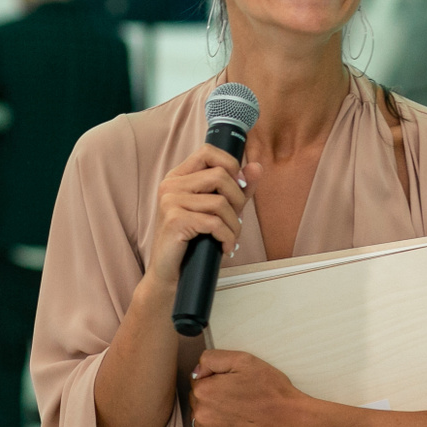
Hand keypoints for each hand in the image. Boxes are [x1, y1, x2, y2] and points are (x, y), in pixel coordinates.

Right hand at [144, 145, 262, 289]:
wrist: (170, 274)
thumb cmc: (192, 243)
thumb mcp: (217, 212)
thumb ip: (237, 189)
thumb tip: (257, 167)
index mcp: (178, 178)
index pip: (208, 152)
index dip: (230, 165)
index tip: (238, 187)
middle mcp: (171, 185)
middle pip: (220, 175)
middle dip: (238, 200)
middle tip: (236, 220)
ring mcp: (170, 202)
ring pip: (220, 202)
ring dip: (234, 224)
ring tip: (231, 238)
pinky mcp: (174, 220)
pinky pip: (214, 222)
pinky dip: (227, 237)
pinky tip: (225, 247)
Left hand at [188, 349, 308, 426]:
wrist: (291, 421)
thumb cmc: (270, 390)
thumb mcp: (243, 360)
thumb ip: (212, 359)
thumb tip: (197, 371)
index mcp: (204, 390)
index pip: (198, 381)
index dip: (215, 380)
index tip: (232, 384)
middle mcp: (201, 414)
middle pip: (198, 401)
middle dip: (212, 397)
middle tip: (237, 398)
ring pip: (201, 420)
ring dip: (212, 416)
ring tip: (237, 413)